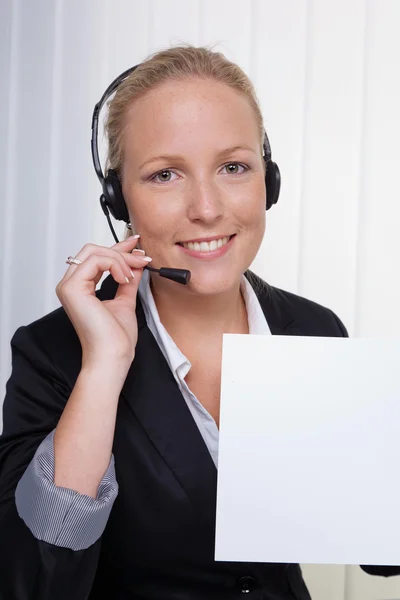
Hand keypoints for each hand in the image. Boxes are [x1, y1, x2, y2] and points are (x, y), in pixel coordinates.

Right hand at [56, 236, 151, 366]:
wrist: (112, 356)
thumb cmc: (115, 338)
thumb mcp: (126, 301)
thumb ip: (128, 280)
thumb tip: (136, 264)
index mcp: (81, 288)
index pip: (96, 257)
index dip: (118, 247)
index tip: (136, 244)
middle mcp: (71, 285)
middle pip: (92, 250)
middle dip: (120, 251)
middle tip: (141, 259)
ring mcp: (69, 286)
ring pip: (93, 251)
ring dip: (120, 258)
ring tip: (133, 273)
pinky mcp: (72, 288)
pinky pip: (95, 260)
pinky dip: (115, 264)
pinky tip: (125, 278)